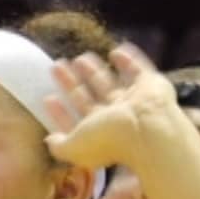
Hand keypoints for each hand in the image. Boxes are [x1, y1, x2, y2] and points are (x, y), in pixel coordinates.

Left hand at [44, 44, 183, 177]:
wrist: (148, 129)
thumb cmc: (111, 139)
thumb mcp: (76, 147)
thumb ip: (60, 145)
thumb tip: (49, 140)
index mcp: (100, 132)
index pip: (77, 120)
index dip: (62, 111)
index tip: (49, 98)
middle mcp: (117, 117)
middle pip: (91, 97)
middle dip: (74, 83)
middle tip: (58, 66)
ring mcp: (134, 101)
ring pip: (111, 82)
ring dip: (96, 71)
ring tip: (80, 58)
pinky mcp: (150, 84)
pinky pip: (138, 68)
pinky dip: (128, 59)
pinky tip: (117, 51)